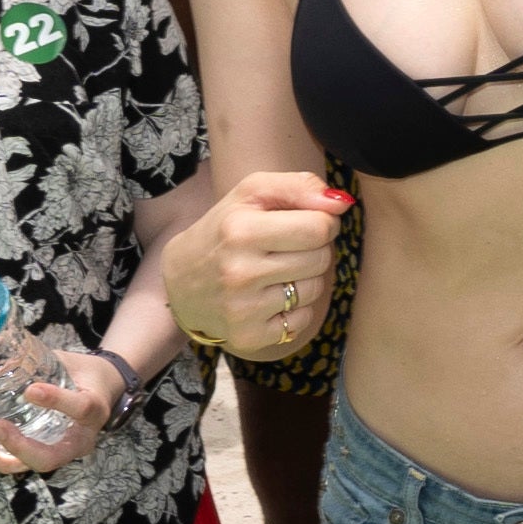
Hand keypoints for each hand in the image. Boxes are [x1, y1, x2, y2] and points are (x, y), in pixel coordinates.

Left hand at [0, 345, 115, 478]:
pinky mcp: (38, 453)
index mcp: (95, 412)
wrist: (97, 391)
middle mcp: (78, 442)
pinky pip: (12, 460)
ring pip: (24, 465)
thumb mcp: (72, 363)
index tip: (31, 389)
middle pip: (48, 459)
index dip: (56, 400)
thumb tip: (2, 350)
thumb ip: (44, 361)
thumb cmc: (83, 375)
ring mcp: (57, 452)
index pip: (80, 409)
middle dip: (18, 446)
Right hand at [164, 168, 348, 361]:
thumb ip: (299, 186)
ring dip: (306, 277)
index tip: (307, 221)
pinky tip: (271, 296)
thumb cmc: (225, 228)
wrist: (181, 281)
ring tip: (277, 270)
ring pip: (315, 289)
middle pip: (320, 259)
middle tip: (287, 246)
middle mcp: (240, 273)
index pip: (319, 228)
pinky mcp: (248, 337)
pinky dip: (295, 307)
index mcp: (241, 231)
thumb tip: (341, 203)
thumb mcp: (252, 193)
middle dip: (313, 249)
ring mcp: (243, 309)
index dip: (322, 222)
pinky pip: (302, 320)